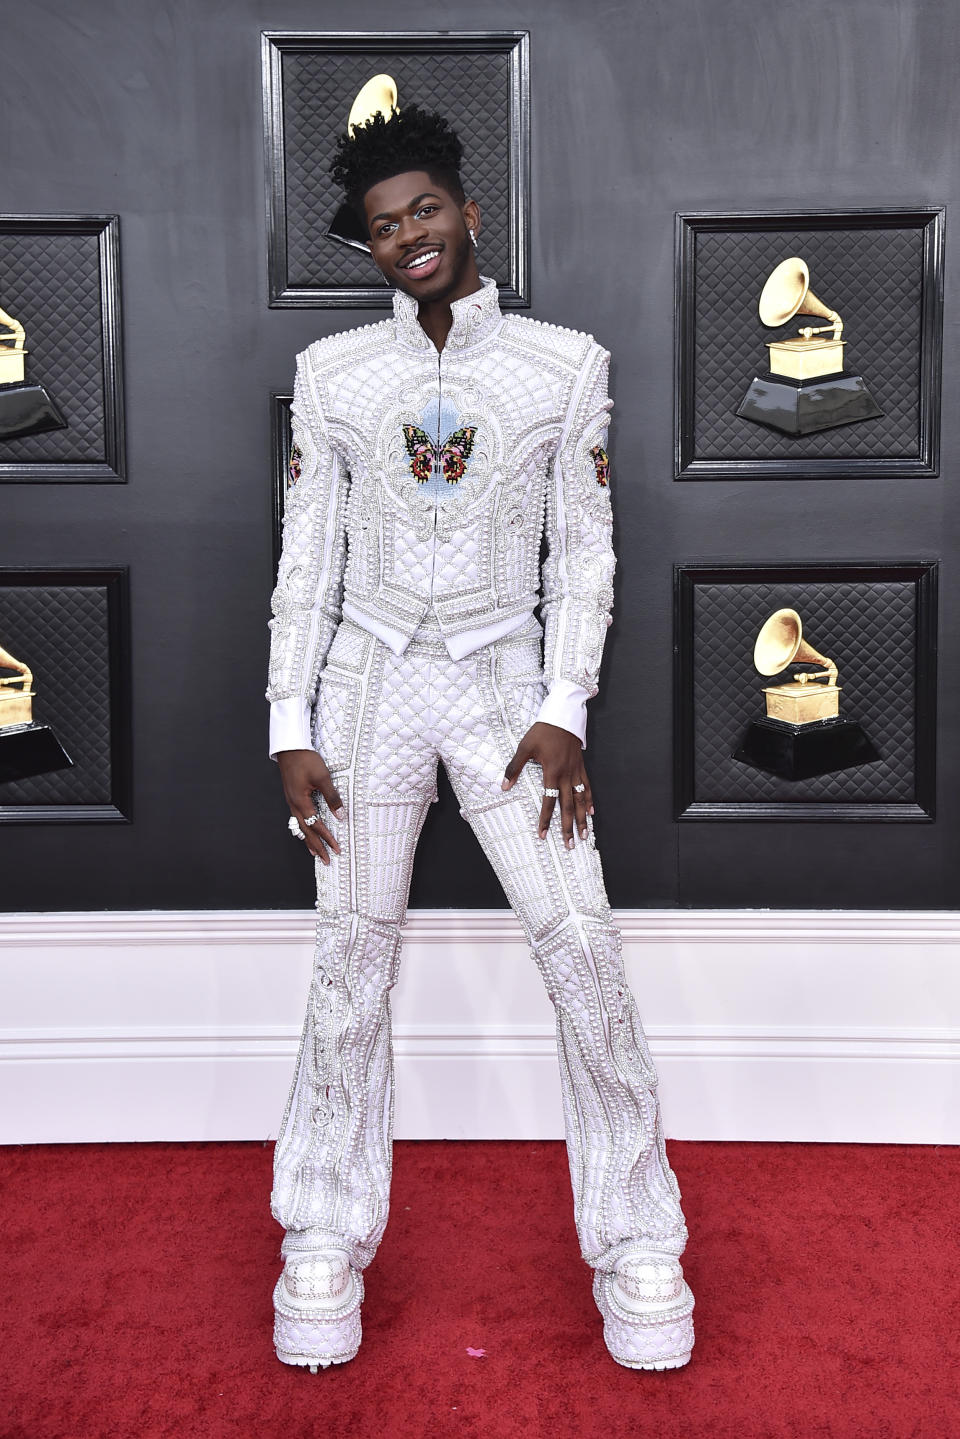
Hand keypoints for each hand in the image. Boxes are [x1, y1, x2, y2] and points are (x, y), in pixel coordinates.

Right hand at [276, 748, 343, 864]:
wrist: (289, 748)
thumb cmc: (306, 760)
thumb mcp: (323, 777)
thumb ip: (332, 797)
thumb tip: (341, 816)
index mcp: (301, 803)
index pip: (317, 826)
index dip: (328, 839)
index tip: (337, 849)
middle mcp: (294, 805)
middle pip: (306, 832)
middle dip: (317, 847)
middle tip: (326, 860)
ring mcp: (291, 802)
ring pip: (300, 827)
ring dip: (308, 841)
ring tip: (315, 853)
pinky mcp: (292, 797)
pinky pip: (297, 819)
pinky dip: (303, 830)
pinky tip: (305, 831)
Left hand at [501, 721, 593, 847]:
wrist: (563, 717)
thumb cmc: (543, 732)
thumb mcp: (524, 747)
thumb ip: (515, 768)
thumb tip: (504, 786)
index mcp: (552, 773)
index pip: (548, 802)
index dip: (545, 820)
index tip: (543, 834)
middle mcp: (566, 776)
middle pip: (568, 807)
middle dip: (568, 827)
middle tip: (569, 845)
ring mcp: (576, 772)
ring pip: (580, 800)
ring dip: (582, 819)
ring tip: (584, 835)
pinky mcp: (581, 767)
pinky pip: (587, 787)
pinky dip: (589, 800)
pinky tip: (591, 812)